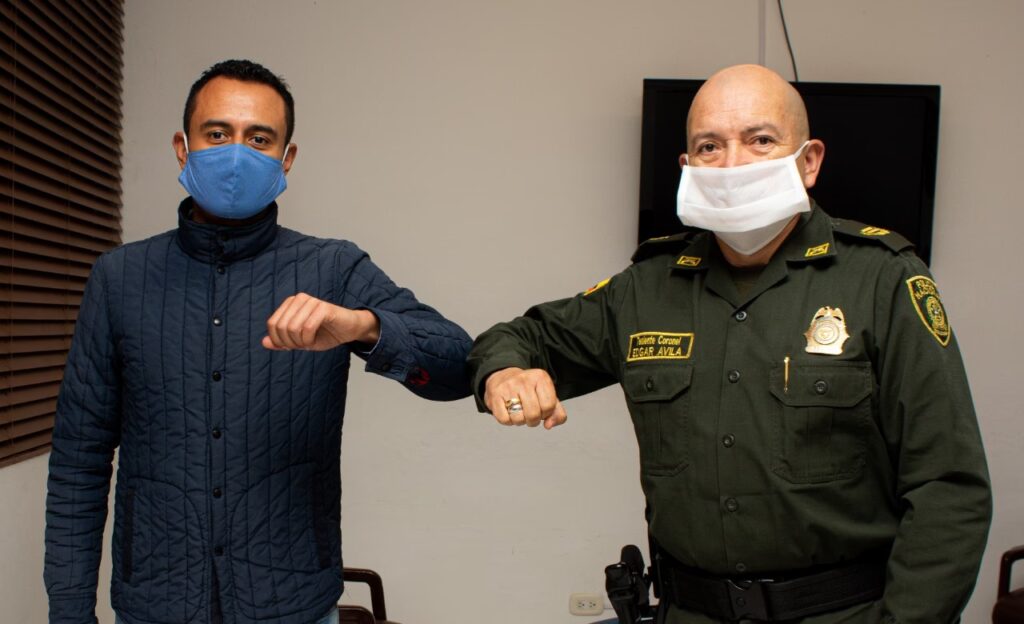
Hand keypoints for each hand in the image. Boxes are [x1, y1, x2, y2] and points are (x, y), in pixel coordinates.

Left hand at [262, 292, 379, 350]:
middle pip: (281, 327)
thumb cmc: (325, 333)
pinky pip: (308, 327)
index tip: (291, 347)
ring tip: (308, 343)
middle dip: (289, 343)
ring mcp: (311, 301)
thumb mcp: (300, 341)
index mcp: (290, 303)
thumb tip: (264, 342)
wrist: (349, 330)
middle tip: (301, 346)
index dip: (278, 341)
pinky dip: (309, 339)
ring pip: (293, 328)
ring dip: (300, 342)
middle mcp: (299, 299)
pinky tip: (314, 340)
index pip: (272, 324)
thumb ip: (281, 341)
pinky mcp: (323, 307)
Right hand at [483, 367, 567, 429]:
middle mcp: (524, 379)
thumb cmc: (528, 390)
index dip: (546, 413)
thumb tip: (549, 425)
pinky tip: (508, 411)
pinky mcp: (495, 394)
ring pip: (518, 419)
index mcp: (540, 377)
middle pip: (534, 414)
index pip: (549, 406)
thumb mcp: (546, 395)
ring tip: (518, 411)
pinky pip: (504, 419)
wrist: (503, 377)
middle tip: (529, 414)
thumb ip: (556, 413)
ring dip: (520, 421)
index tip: (541, 408)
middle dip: (533, 420)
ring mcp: (508, 386)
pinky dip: (507, 421)